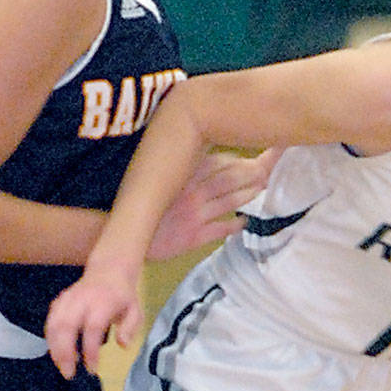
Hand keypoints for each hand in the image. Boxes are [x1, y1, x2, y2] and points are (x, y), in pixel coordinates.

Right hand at [45, 263, 141, 378]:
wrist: (109, 270)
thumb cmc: (122, 295)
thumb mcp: (135, 310)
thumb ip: (130, 328)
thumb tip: (123, 344)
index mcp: (102, 302)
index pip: (92, 328)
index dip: (90, 350)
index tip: (92, 368)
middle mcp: (82, 300)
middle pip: (66, 326)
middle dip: (64, 352)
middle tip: (69, 373)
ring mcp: (68, 299)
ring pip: (53, 324)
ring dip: (54, 348)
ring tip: (62, 366)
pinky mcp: (59, 302)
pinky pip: (50, 321)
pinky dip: (50, 339)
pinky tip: (56, 352)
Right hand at [146, 147, 275, 260]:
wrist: (120, 231)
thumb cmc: (142, 204)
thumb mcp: (158, 178)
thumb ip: (183, 167)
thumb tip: (209, 153)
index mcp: (181, 174)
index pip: (218, 160)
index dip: (239, 157)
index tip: (255, 154)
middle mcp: (189, 192)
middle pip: (230, 177)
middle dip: (253, 171)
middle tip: (269, 168)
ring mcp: (193, 215)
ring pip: (229, 200)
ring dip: (249, 193)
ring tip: (263, 187)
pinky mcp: (192, 237)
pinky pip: (220, 229)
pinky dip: (235, 224)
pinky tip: (245, 221)